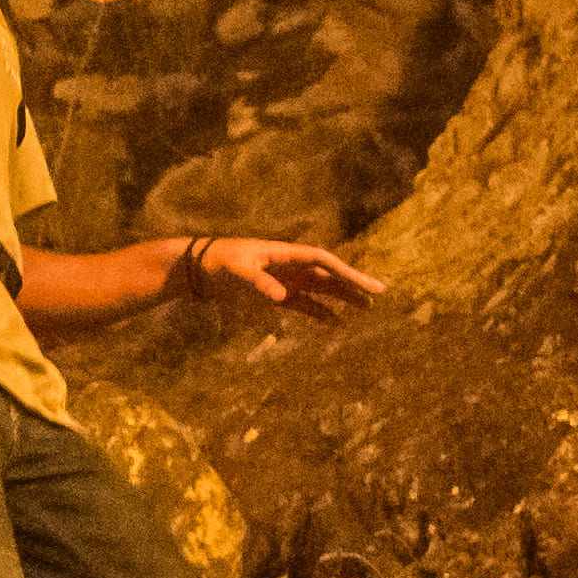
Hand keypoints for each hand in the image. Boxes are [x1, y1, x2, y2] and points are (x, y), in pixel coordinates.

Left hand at [185, 235, 380, 316]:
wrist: (198, 268)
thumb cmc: (218, 261)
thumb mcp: (237, 270)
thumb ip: (259, 282)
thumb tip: (282, 297)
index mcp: (285, 254)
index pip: (322, 261)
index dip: (346, 271)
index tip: (365, 284)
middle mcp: (290, 266)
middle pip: (328, 275)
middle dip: (352, 285)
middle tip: (378, 295)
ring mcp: (285, 281)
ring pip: (320, 290)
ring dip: (342, 298)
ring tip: (365, 309)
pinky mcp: (276, 296)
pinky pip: (304, 305)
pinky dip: (320, 313)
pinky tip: (335, 322)